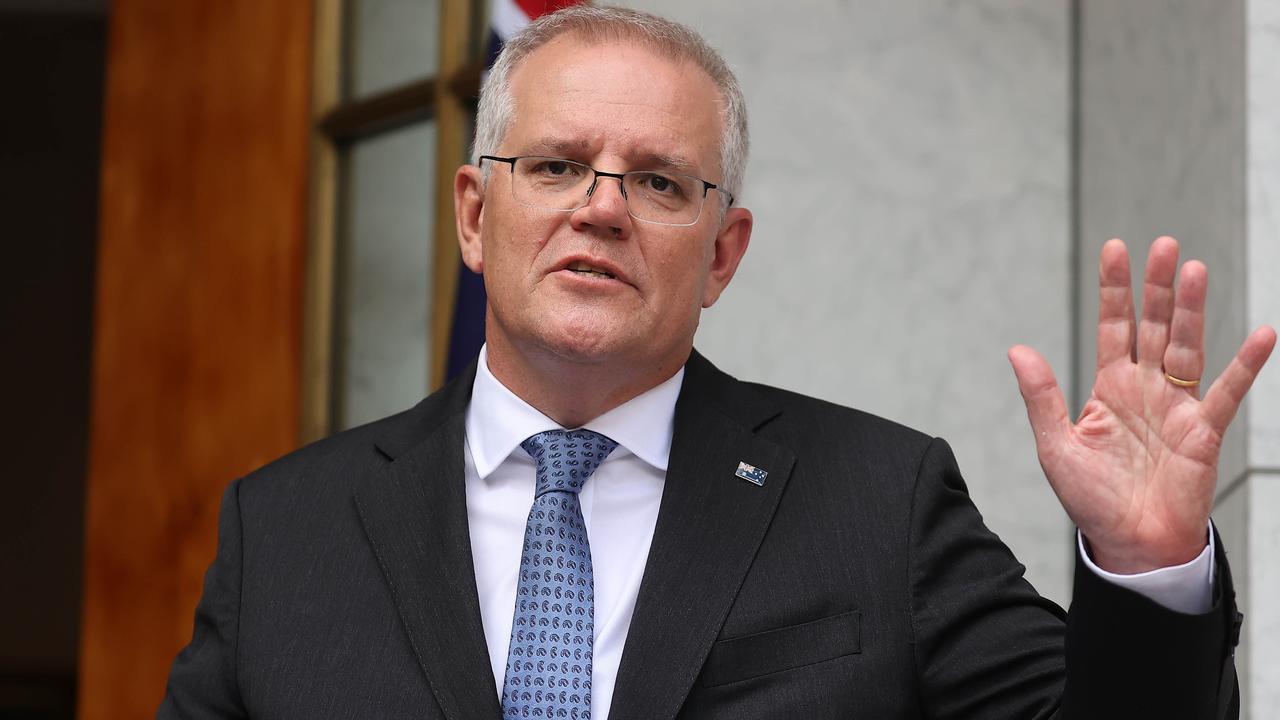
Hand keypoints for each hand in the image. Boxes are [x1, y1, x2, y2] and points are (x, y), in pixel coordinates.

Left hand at [1008, 237, 1274, 573]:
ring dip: (1190, 310)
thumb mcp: (1056, 446)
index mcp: (1108, 388)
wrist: (1129, 545)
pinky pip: (1227, 392)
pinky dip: (1247, 364)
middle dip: (1157, 287)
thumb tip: (1017, 349)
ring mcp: (1177, 406)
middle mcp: (1145, 389)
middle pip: (1153, 326)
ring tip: (1194, 269)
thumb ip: (1042, 397)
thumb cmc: (1092, 500)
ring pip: (1186, 346)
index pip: (1113, 327)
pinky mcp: (1203, 431)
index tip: (1115, 249)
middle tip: (1163, 245)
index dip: (1115, 290)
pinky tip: (1262, 334)